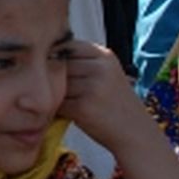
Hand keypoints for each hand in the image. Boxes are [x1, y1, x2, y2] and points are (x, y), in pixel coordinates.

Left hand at [57, 41, 156, 155]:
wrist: (135, 133)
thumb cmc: (115, 103)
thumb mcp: (107, 73)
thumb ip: (82, 62)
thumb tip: (43, 55)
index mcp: (105, 56)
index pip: (67, 45)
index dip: (56, 57)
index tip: (54, 69)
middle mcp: (100, 68)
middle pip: (60, 65)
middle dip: (53, 77)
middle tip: (52, 89)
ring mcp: (92, 88)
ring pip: (56, 84)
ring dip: (53, 94)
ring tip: (59, 101)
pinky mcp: (83, 107)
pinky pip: (57, 103)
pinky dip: (56, 109)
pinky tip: (63, 113)